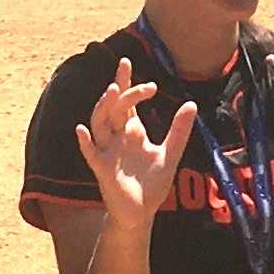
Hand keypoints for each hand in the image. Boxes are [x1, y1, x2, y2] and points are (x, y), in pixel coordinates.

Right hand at [73, 57, 197, 231]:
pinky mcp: (102, 170)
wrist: (142, 212)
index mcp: (131, 131)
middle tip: (139, 85)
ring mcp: (107, 152)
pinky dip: (85, 142)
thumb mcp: (170, 154)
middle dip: (122, 92)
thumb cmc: (152, 183)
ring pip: (99, 124)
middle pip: (113, 108)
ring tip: (113, 91)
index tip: (126, 61)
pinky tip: (82, 130)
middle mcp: (116, 138)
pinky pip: (90, 154)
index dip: (124, 81)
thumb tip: (191, 103)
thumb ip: (179, 130)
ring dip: (103, 107)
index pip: (125, 102)